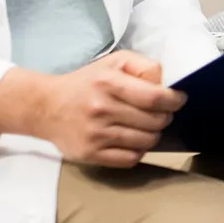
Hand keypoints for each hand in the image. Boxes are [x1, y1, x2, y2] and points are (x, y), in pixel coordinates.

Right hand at [0, 51, 184, 167]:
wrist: (45, 107)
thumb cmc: (86, 83)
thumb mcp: (114, 62)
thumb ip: (143, 67)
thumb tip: (166, 85)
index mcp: (109, 83)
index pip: (156, 98)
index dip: (174, 100)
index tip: (178, 100)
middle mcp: (102, 109)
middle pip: (155, 121)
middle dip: (164, 117)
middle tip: (159, 113)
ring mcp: (95, 135)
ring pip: (146, 142)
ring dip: (152, 134)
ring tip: (145, 126)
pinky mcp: (90, 154)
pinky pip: (130, 159)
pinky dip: (138, 151)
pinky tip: (132, 141)